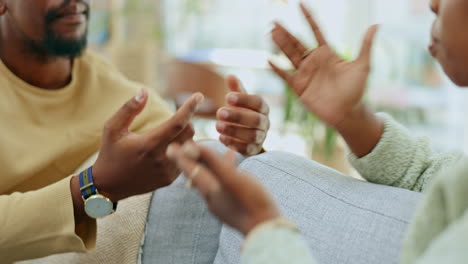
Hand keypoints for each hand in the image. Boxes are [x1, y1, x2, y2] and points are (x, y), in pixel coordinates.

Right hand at [92, 89, 203, 200]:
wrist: (108, 186)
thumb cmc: (110, 153)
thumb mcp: (113, 128)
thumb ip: (129, 109)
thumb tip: (144, 91)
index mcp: (149, 144)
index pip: (178, 122)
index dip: (190, 108)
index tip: (198, 96)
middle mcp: (161, 159)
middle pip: (188, 133)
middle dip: (187, 121)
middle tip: (177, 117)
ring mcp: (167, 171)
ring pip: (189, 147)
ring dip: (185, 136)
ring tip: (172, 134)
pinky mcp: (169, 179)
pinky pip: (185, 160)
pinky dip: (182, 150)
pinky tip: (169, 149)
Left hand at [166, 142, 280, 235]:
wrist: (267, 229)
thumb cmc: (251, 201)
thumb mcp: (230, 177)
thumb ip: (211, 161)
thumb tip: (190, 146)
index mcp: (210, 190)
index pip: (191, 170)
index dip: (181, 157)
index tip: (171, 146)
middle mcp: (213, 199)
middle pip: (199, 175)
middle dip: (195, 160)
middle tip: (187, 149)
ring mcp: (224, 204)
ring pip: (215, 180)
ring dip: (214, 166)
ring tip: (221, 152)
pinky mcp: (236, 207)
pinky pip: (227, 185)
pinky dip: (228, 174)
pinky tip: (238, 170)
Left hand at [216, 75, 269, 155]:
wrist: (246, 136)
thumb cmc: (242, 113)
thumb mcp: (239, 101)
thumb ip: (235, 89)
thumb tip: (230, 76)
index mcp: (263, 108)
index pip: (258, 102)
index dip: (244, 99)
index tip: (227, 97)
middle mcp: (265, 123)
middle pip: (256, 120)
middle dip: (238, 116)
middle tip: (219, 112)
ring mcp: (261, 138)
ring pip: (252, 136)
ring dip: (234, 131)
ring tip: (217, 126)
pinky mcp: (254, 150)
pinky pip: (247, 149)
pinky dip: (234, 144)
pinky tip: (221, 138)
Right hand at [270, 3, 377, 128]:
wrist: (348, 112)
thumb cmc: (357, 90)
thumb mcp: (363, 65)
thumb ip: (366, 45)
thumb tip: (376, 24)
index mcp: (328, 53)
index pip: (316, 31)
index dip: (308, 18)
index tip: (300, 5)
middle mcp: (314, 61)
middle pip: (297, 42)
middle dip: (286, 32)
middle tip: (275, 21)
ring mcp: (305, 73)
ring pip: (289, 55)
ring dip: (280, 44)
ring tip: (271, 32)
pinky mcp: (299, 87)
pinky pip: (285, 75)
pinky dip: (277, 68)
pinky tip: (269, 59)